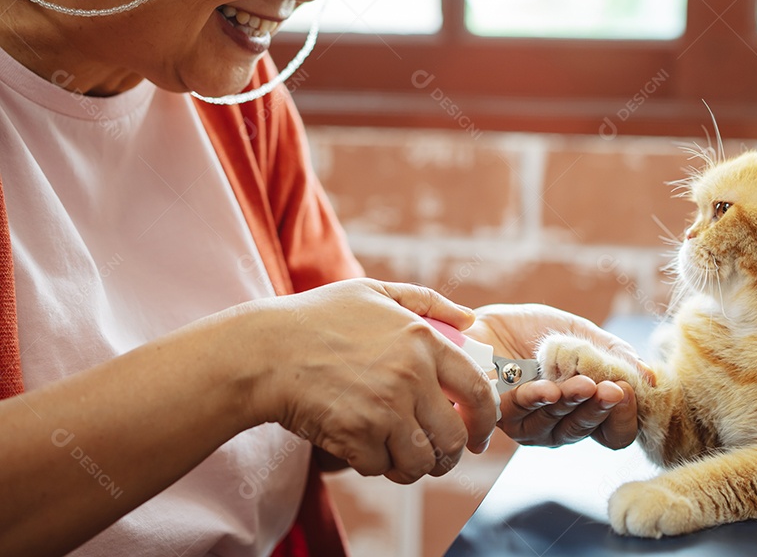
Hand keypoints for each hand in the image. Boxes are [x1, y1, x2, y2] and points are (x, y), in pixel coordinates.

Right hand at [243, 279, 497, 483]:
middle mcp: (411, 375)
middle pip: (455, 437)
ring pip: (422, 461)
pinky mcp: (356, 436)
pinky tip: (364, 449)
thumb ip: (427, 302)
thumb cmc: (317, 319)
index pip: (479, 391)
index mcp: (422, 340)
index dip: (487, 420)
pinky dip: (376, 466)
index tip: (480, 435)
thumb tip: (468, 319)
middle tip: (437, 456)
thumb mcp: (374, 293)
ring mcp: (384, 408)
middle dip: (450, 454)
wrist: (264, 352)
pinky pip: (382, 468)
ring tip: (400, 457)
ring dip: (413, 466)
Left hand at [465, 304, 654, 448]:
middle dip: (603, 410)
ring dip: (574, 404)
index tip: (629, 391)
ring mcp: (532, 426)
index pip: (613, 431)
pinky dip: (539, 400)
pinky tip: (550, 387)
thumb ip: (613, 353)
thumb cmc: (528, 330)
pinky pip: (525, 416)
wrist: (483, 321)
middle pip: (590, 431)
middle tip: (616, 390)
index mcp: (583, 407)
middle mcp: (560, 424)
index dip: (624, 417)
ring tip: (586, 384)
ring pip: (560, 427)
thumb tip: (651, 378)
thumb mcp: (579, 333)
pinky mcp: (503, 419)